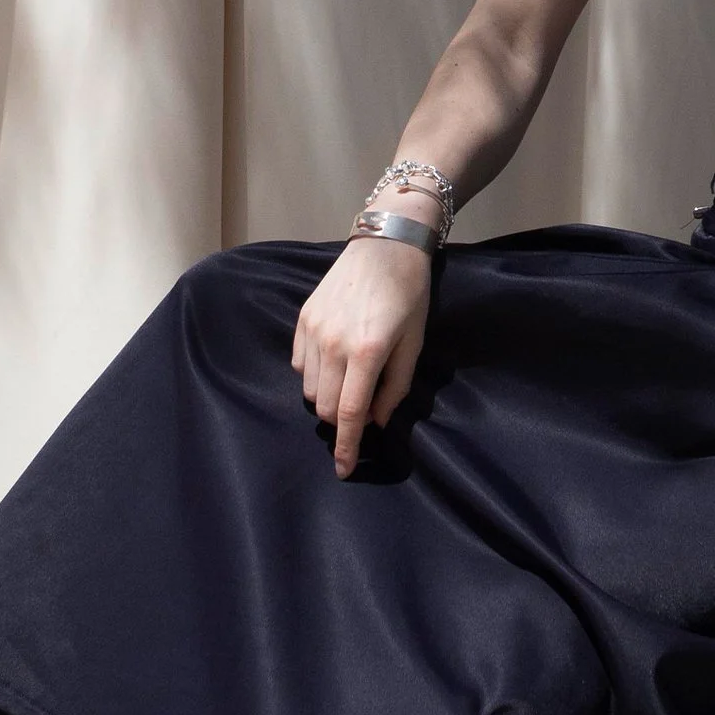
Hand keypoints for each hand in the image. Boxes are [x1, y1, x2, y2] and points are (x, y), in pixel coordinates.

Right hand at [291, 232, 432, 478]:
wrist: (386, 245)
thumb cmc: (409, 294)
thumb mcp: (415, 342)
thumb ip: (396, 387)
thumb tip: (377, 420)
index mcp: (367, 352)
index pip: (348, 413)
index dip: (346, 447)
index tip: (344, 470)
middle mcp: (333, 343)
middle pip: (323, 407)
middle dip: (340, 422)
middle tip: (364, 408)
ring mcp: (313, 330)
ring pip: (308, 389)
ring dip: (327, 397)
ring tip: (351, 380)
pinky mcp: (302, 319)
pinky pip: (299, 365)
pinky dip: (314, 375)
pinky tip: (334, 361)